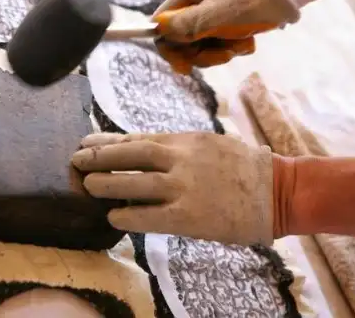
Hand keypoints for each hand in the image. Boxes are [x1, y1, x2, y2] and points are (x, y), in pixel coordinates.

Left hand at [71, 132, 273, 245]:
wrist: (278, 191)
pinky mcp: (189, 216)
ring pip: (134, 183)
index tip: (86, 141)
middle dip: (99, 156)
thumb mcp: (210, 143)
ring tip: (86, 185)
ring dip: (106, 184)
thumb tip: (144, 147)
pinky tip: (112, 217)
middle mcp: (181, 159)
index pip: (138, 137)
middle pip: (130, 153)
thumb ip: (178, 146)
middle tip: (75, 159)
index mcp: (186, 139)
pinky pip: (149, 216)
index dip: (108, 141)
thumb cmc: (245, 166)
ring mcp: (184, 187)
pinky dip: (127, 216)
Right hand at [152, 0, 299, 73]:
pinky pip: (216, 43)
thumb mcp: (221, 13)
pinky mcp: (223, 21)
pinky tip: (247, 41)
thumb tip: (160, 30)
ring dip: (220, 52)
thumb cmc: (257, 0)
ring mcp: (209, 10)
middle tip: (224, 55)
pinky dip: (231, 48)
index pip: (162, 22)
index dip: (169, 46)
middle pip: (180, 38)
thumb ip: (189, 23)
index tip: (185, 67)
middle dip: (201, 52)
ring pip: (199, 45)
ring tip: (240, 45)